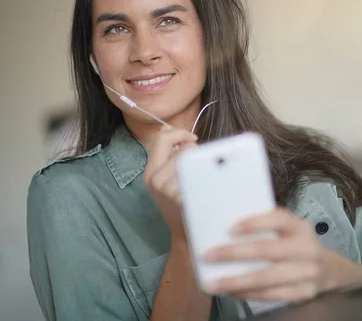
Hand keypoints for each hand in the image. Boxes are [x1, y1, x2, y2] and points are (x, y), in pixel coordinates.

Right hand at [143, 127, 197, 242]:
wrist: (188, 233)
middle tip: (199, 169)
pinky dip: (208, 177)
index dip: (179, 133)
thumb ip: (169, 155)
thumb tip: (169, 129)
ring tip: (203, 181)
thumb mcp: (168, 180)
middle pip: (182, 150)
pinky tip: (208, 189)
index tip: (193, 138)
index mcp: (150, 173)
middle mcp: (155, 179)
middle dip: (195, 154)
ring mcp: (168, 188)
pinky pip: (200, 173)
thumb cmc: (182, 203)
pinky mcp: (182, 196)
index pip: (162, 139)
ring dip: (202, 166)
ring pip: (192, 161)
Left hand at [202, 208, 361, 302]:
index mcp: (300, 227)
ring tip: (213, 283)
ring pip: (267, 277)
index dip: (255, 223)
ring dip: (236, 281)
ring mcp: (307, 272)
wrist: (330, 270)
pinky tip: (233, 291)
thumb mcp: (290, 231)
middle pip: (268, 250)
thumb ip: (266, 228)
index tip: (230, 228)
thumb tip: (225, 233)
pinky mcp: (304, 292)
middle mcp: (307, 248)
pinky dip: (249, 294)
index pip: (279, 219)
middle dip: (235, 253)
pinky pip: (272, 295)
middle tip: (209, 256)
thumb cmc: (297, 246)